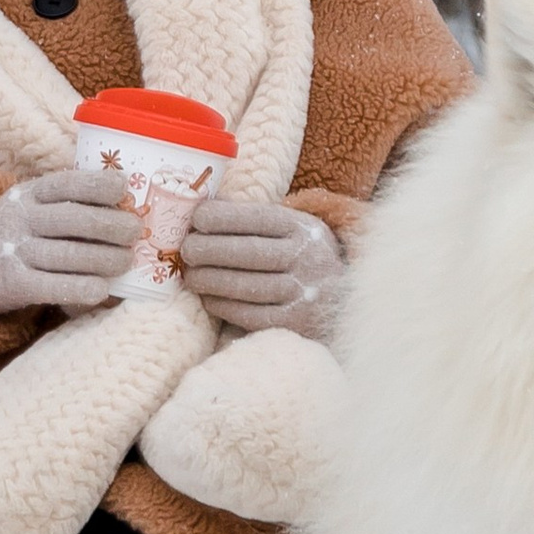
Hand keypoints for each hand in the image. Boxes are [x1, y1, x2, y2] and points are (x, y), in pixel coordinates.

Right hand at [0, 166, 140, 316]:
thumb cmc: (22, 231)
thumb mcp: (34, 205)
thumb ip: (69, 202)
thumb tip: (128, 204)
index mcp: (29, 193)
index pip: (65, 184)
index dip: (97, 184)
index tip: (124, 189)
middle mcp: (20, 218)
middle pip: (72, 219)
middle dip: (110, 225)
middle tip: (135, 232)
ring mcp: (13, 251)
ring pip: (66, 255)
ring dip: (104, 259)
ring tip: (125, 262)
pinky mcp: (10, 284)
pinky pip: (50, 287)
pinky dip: (79, 288)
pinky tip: (101, 290)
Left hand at [177, 197, 344, 338]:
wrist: (348, 304)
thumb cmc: (303, 261)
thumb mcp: (294, 231)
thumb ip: (257, 221)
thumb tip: (201, 209)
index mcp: (304, 228)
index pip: (257, 218)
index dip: (222, 217)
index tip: (196, 219)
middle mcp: (308, 258)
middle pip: (247, 252)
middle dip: (208, 249)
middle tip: (185, 250)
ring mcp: (304, 293)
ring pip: (245, 285)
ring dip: (209, 280)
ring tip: (190, 277)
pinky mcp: (296, 324)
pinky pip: (250, 314)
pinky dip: (223, 306)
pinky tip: (208, 299)